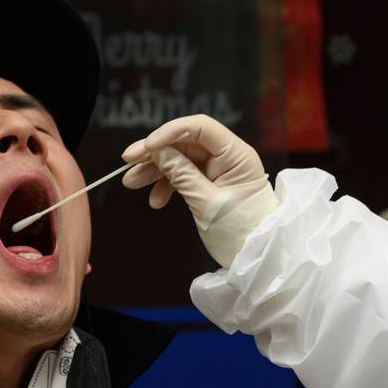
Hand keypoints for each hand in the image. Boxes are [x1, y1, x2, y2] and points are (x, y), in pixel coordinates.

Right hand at [122, 114, 278, 266]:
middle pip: (186, 143)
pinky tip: (156, 200)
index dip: (170, 132)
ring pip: (181, 160)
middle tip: (127, 164)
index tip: (146, 147)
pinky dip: (168, 185)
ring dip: (156, 170)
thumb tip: (157, 151)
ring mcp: (220, 170)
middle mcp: (229, 156)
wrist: (259, 259)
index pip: (200, 128)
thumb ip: (182, 176)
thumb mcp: (208, 205)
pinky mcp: (212, 183)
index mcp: (237, 155)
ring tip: (131, 183)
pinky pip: (185, 176)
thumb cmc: (242, 233)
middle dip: (156, 153)